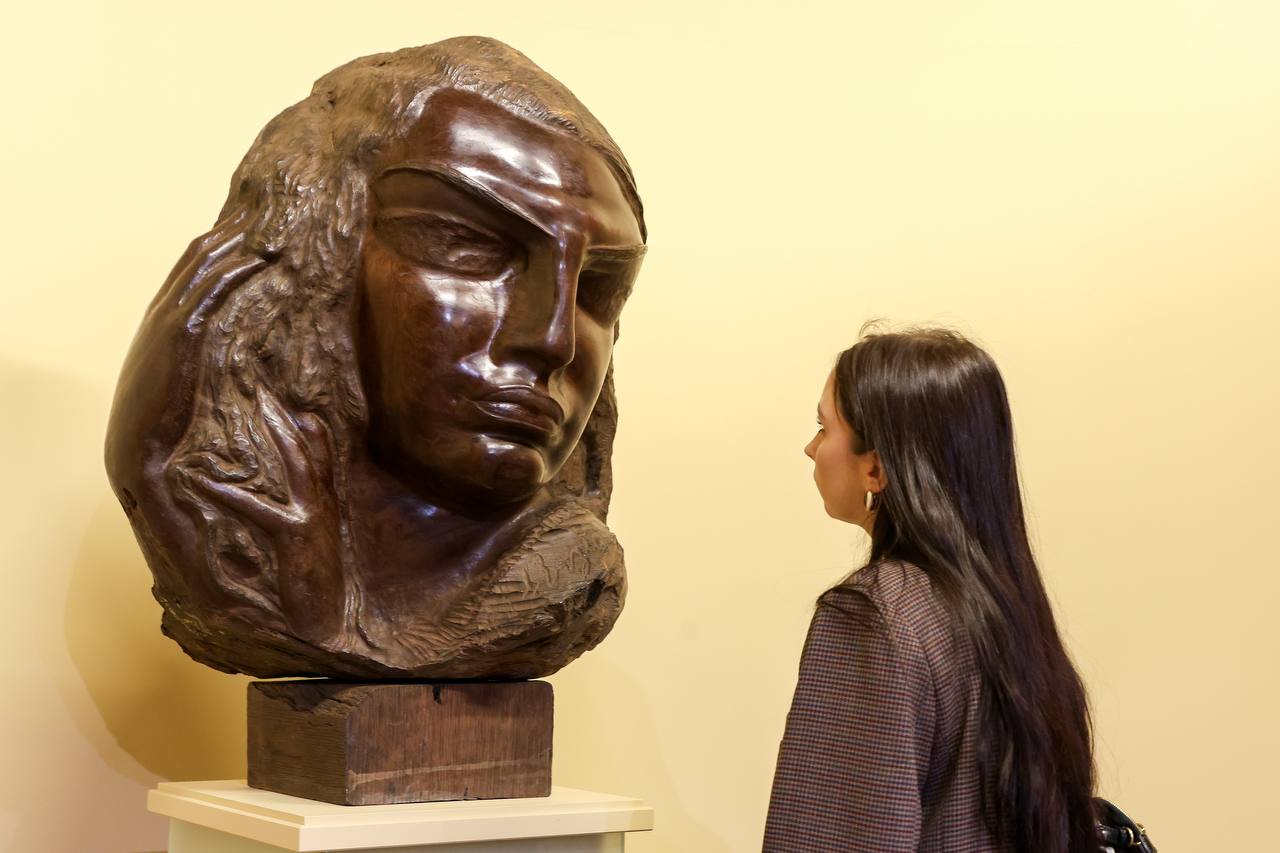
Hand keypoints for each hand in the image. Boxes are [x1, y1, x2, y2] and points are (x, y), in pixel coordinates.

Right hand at [105, 208, 267, 486]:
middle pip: (197, 253)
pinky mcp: (183, 333)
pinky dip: (235, 270)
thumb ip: (188, 353)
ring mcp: (170, 318)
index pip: (189, 264)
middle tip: (261, 211)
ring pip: (205, 265)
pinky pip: (212, 291)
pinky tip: (259, 259)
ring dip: (238, 243)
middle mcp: (163, 308)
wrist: (138, 440)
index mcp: (160, 316)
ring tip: (268, 226)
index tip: (244, 225)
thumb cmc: (158, 415)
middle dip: (229, 229)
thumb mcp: (172, 374)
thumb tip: (211, 350)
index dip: (217, 240)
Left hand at [171, 386, 352, 648]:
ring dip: (279, 431)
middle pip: (309, 449)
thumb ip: (299, 527)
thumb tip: (279, 513)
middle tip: (265, 388)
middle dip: (287, 418)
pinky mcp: (296, 537)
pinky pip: (261, 509)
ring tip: (258, 405)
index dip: (311, 431)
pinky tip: (203, 482)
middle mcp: (324, 508)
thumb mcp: (312, 554)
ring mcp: (313, 519)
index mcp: (325, 511)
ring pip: (299, 463)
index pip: (321, 460)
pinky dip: (230, 495)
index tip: (298, 406)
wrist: (329, 625)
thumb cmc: (317, 598)